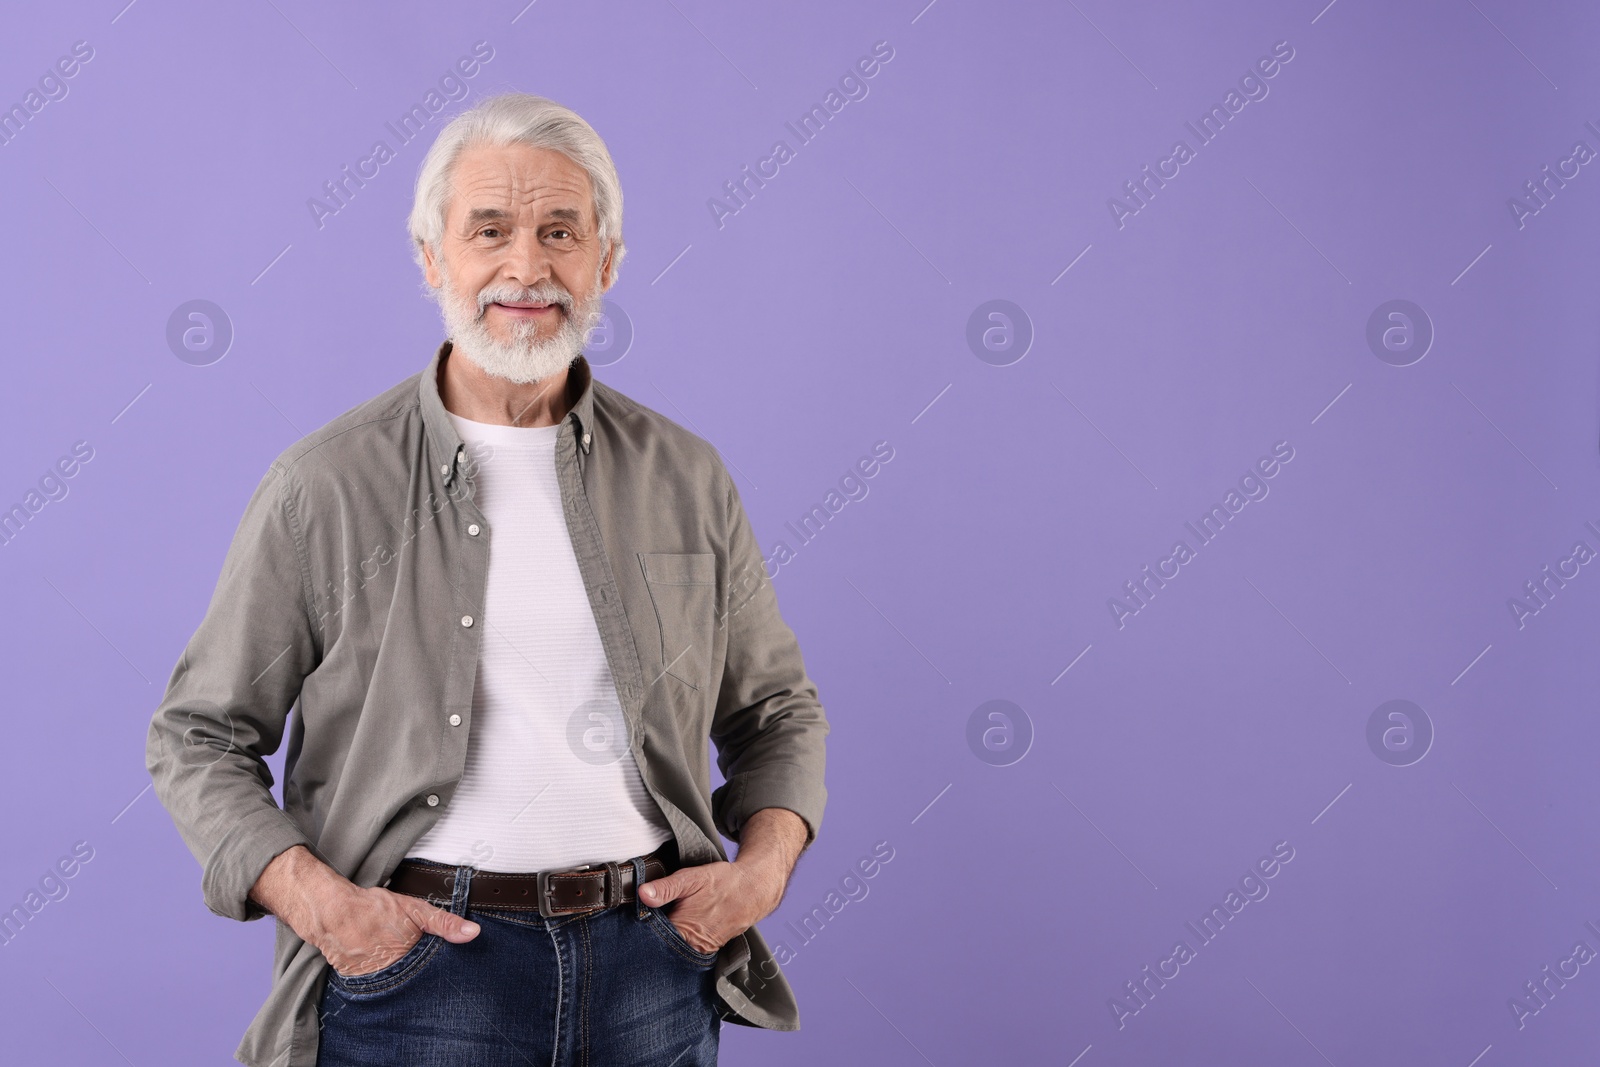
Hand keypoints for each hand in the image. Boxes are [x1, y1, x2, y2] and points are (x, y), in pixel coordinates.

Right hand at [315, 883, 481, 976]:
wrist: (332, 912)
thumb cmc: (374, 909)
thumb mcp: (416, 910)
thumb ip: (444, 923)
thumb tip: (473, 933)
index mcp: (409, 962)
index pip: (432, 976)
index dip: (436, 969)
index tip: (440, 964)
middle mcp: (391, 978)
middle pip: (414, 982)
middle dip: (418, 974)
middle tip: (409, 953)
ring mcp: (373, 983)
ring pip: (394, 985)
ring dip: (398, 976)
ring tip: (391, 955)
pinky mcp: (357, 983)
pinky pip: (374, 985)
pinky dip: (379, 976)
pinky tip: (378, 960)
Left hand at [637, 807, 808, 955]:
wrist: (753, 889)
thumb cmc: (723, 882)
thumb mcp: (691, 878)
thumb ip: (665, 888)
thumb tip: (642, 894)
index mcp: (683, 931)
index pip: (651, 941)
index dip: (640, 934)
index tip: (630, 926)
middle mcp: (692, 946)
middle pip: (662, 949)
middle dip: (652, 939)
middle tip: (644, 925)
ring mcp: (702, 949)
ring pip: (676, 950)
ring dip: (667, 941)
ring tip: (664, 926)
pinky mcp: (709, 948)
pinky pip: (689, 949)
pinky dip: (681, 941)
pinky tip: (680, 928)